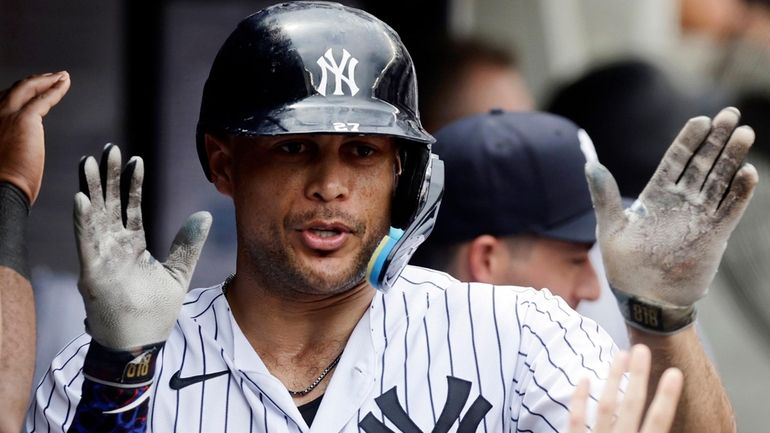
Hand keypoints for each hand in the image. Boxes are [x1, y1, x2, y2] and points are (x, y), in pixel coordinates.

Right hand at [0, 72, 70, 203]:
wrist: (1, 190)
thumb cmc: (2, 183)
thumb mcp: (1, 157)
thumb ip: (8, 145)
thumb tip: (17, 148)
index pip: (2, 101)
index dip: (18, 94)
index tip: (32, 91)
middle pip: (14, 90)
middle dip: (33, 82)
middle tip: (49, 78)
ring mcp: (6, 114)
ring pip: (28, 88)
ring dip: (46, 80)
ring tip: (60, 77)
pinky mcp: (24, 119)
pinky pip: (44, 98)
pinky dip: (55, 89)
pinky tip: (64, 83)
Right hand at [74, 144, 211, 349]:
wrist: (141, 343)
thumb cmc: (154, 312)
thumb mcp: (177, 274)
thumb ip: (187, 245)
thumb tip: (205, 215)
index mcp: (132, 246)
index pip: (130, 207)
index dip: (132, 184)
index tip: (136, 160)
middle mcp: (114, 247)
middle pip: (109, 205)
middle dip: (109, 177)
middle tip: (109, 149)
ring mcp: (102, 258)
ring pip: (94, 216)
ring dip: (91, 189)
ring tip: (90, 162)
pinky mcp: (92, 272)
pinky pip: (86, 242)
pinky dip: (83, 220)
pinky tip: (82, 198)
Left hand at [569, 345, 683, 432]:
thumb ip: (653, 430)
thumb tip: (668, 418)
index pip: (659, 421)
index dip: (667, 397)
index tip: (674, 372)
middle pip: (632, 406)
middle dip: (638, 376)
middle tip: (641, 348)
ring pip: (606, 408)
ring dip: (613, 379)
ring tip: (620, 355)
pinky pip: (576, 421)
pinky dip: (579, 400)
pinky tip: (584, 379)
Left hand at [586, 107, 757, 307]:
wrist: (645, 300)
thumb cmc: (624, 266)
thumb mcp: (611, 227)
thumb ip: (604, 195)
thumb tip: (589, 164)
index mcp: (656, 195)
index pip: (675, 160)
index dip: (689, 140)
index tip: (701, 119)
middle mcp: (680, 201)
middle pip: (702, 164)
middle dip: (717, 139)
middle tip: (732, 114)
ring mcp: (699, 216)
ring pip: (719, 181)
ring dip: (732, 158)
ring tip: (745, 134)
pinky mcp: (714, 234)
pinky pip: (730, 209)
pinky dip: (739, 192)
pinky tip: (747, 172)